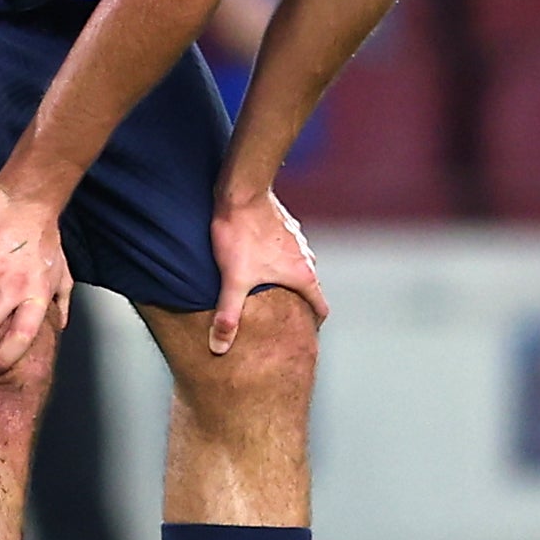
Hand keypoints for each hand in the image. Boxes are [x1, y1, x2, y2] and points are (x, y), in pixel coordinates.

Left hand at [205, 191, 330, 355]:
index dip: (313, 325)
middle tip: (280, 317)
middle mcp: (306, 257)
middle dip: (297, 304)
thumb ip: (228, 316)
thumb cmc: (240, 234)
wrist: (240, 191)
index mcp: (303, 275)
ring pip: (297, 267)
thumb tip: (219, 347)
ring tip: (265, 290)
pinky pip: (285, 249)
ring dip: (286, 279)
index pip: (321, 308)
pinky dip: (276, 259)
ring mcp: (297, 240)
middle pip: (309, 288)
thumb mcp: (232, 280)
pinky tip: (255, 260)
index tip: (302, 334)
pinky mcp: (283, 226)